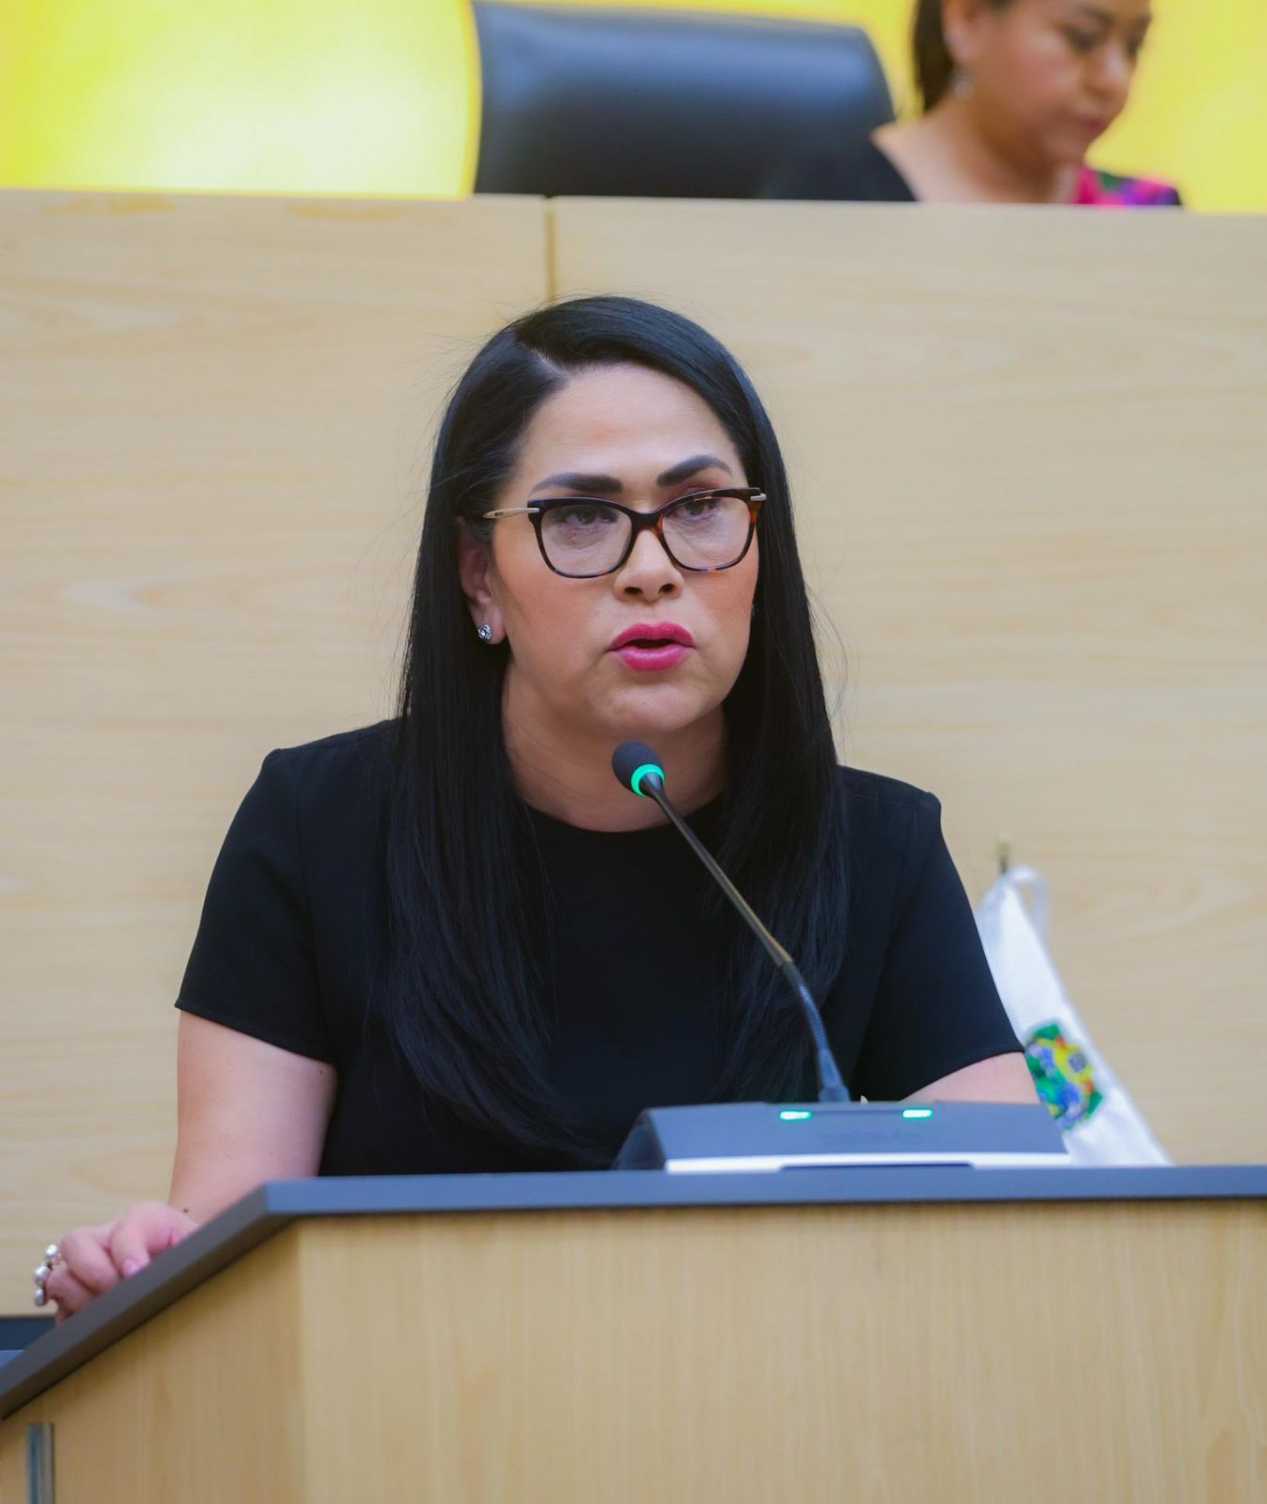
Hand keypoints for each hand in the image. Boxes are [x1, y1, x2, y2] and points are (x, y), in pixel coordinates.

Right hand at [43, 1202, 197, 1324]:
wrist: (183, 1260)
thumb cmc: (190, 1253)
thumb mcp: (198, 1245)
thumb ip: (192, 1251)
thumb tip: (179, 1274)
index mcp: (142, 1219)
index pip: (126, 1228)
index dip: (128, 1251)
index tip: (136, 1273)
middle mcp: (105, 1238)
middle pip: (74, 1242)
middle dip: (94, 1272)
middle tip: (115, 1294)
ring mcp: (84, 1266)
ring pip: (58, 1277)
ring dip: (80, 1299)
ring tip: (107, 1314)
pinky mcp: (74, 1296)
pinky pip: (57, 1309)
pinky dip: (72, 1319)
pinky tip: (95, 1326)